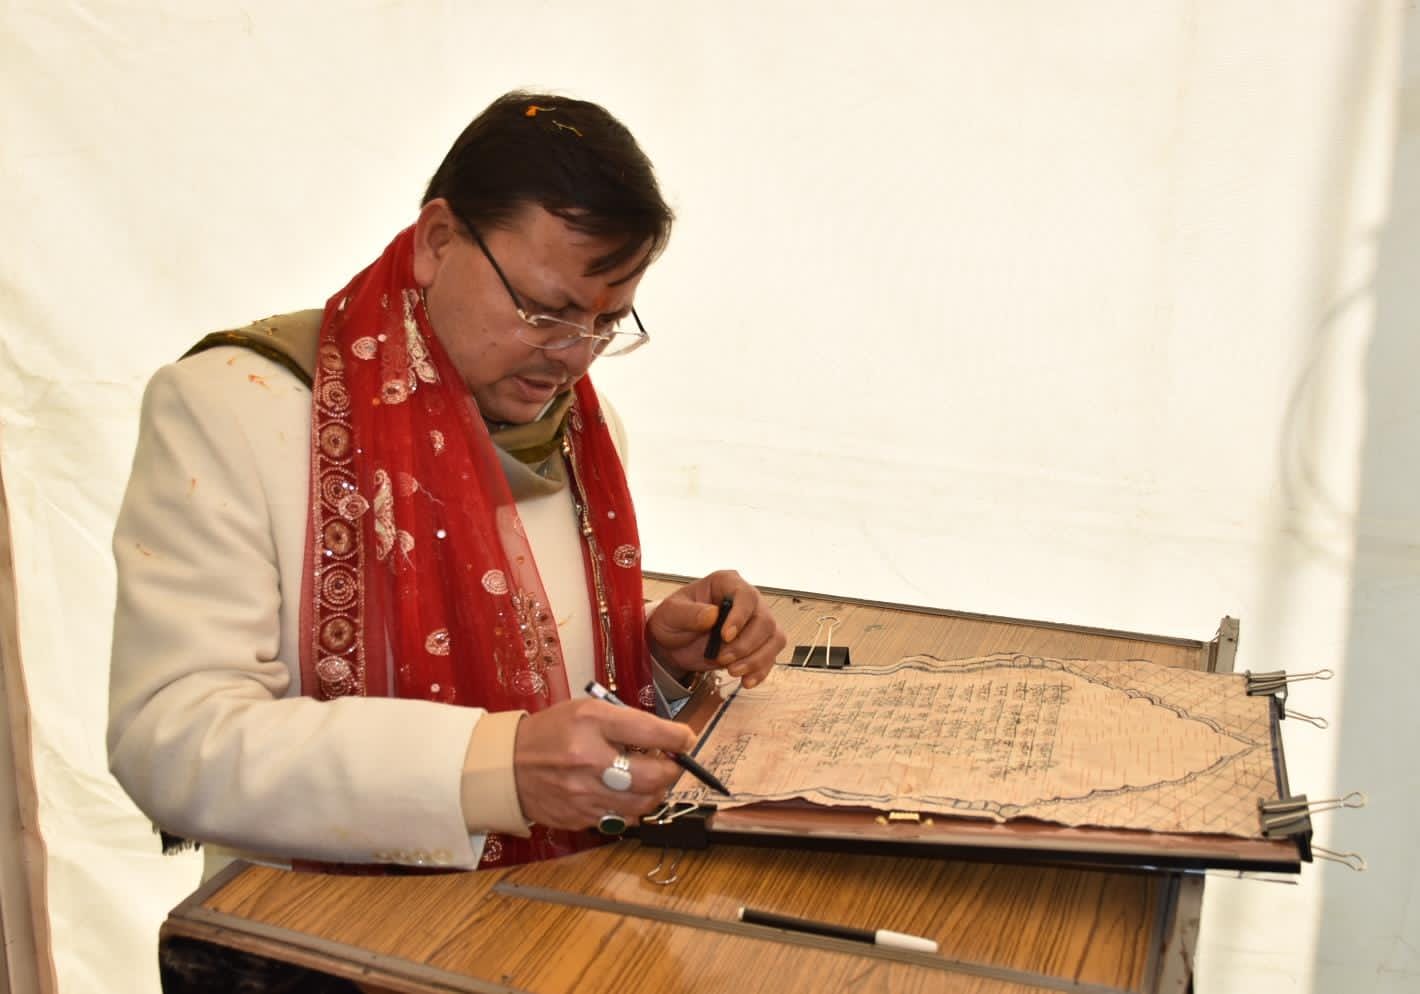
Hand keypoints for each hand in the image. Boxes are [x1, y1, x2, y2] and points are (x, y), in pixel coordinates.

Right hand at [511, 698, 695, 829]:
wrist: (507, 765)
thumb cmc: (552, 732)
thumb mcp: (588, 710)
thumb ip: (626, 722)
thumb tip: (666, 739)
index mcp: (592, 723)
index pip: (651, 731)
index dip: (679, 737)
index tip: (686, 738)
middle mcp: (588, 759)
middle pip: (654, 775)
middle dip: (673, 770)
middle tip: (673, 764)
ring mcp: (584, 793)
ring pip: (643, 803)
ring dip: (656, 792)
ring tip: (652, 780)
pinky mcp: (581, 817)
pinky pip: (623, 819)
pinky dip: (633, 808)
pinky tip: (626, 794)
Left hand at [647, 570, 786, 688]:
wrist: (673, 643)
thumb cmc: (673, 620)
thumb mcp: (671, 614)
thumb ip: (689, 614)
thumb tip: (712, 614)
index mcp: (727, 583)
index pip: (745, 595)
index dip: (740, 616)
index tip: (726, 636)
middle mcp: (747, 600)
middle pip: (764, 621)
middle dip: (746, 645)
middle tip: (722, 659)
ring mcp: (755, 622)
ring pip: (773, 638)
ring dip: (756, 659)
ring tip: (733, 671)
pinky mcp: (758, 643)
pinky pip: (770, 656)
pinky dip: (760, 670)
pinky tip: (746, 681)